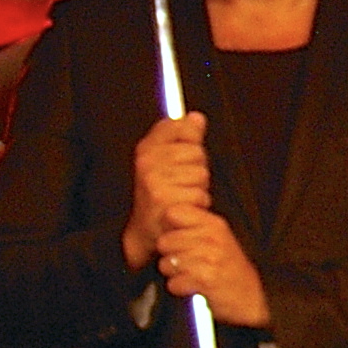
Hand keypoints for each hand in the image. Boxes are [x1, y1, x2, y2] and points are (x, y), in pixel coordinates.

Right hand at [123, 113, 211, 269]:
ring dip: (198, 188)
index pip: (176, 125)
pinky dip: (198, 204)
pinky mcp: (165, 201)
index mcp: (147, 149)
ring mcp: (155, 182)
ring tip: (182, 196)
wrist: (148, 230)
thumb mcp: (168, 162)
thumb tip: (196, 117)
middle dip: (196, 168)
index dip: (188, 137)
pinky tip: (184, 209)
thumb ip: (183, 137)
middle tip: (183, 183)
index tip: (183, 151)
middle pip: (195, 151)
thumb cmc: (160, 195)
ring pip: (200, 174)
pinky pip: (200, 195)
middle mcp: (148, 163)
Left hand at [156, 202, 268, 327]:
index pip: (172, 212)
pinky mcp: (207, 279)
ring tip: (192, 275)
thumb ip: (192, 226)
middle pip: (164, 241)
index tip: (180, 239)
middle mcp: (213, 237)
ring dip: (174, 274)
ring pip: (166, 263)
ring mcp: (211, 258)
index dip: (169, 228)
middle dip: (169, 255)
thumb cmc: (228, 268)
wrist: (252, 297)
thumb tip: (162, 219)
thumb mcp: (217, 238)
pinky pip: (173, 283)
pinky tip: (195, 287)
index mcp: (214, 224)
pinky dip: (180, 289)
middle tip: (188, 263)